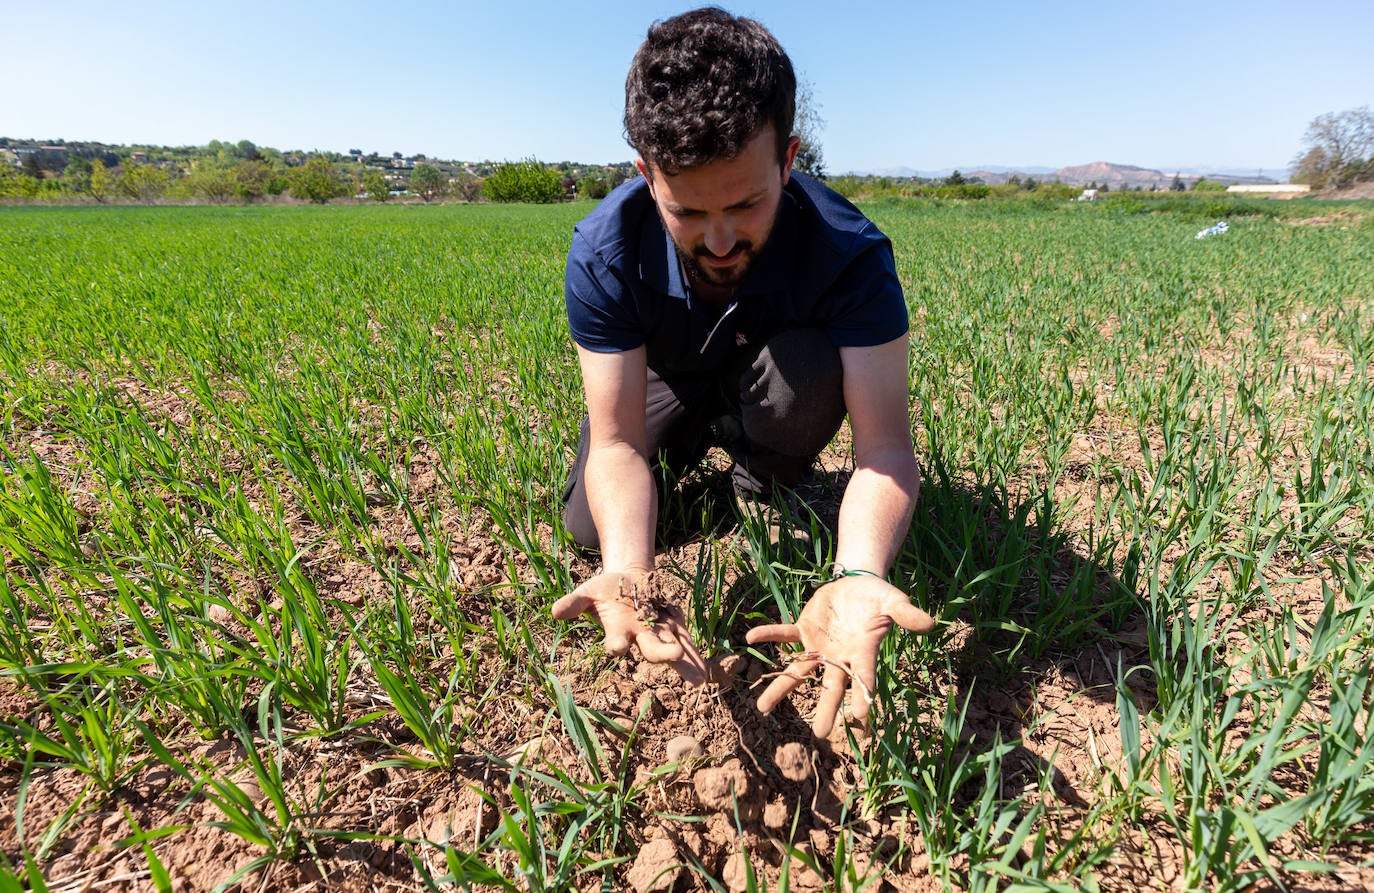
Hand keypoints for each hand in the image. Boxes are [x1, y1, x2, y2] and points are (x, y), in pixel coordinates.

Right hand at [552, 571, 706, 685]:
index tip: (617, 646)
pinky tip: (705, 670)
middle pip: (651, 649)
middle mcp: (639, 637)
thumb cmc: (604, 590)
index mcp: (618, 631)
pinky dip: (695, 654)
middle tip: (674, 656)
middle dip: (662, 653)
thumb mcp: (588, 592)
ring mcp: (659, 632)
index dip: (616, 644)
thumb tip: (554, 612)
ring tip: (699, 679)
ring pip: (673, 650)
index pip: (616, 641)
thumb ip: (574, 603)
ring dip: (686, 662)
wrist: (627, 582)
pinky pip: (686, 641)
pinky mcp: (673, 625)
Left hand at [746, 573, 933, 737]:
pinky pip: (785, 635)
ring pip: (799, 670)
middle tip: (820, 734)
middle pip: (832, 686)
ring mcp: (820, 646)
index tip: (862, 716)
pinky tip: (750, 639)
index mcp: (863, 651)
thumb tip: (930, 623)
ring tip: (762, 709)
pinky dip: (769, 635)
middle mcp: (840, 656)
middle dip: (826, 708)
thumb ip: (907, 614)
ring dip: (781, 688)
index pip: (865, 676)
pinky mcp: (805, 629)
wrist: (857, 584)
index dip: (864, 693)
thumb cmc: (879, 598)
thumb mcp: (894, 601)